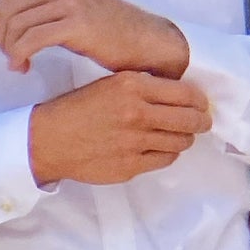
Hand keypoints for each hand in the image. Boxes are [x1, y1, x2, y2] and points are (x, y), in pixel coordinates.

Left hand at [0, 0, 188, 76]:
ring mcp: (70, 0)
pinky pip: (30, 40)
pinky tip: (22, 66)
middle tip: (4, 54)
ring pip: (17, 24)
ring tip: (17, 63)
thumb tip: (6, 20)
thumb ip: (45, 3)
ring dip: (9, 48)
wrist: (146, 41)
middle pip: (8, 7)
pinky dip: (18, 55)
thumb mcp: (74, 4)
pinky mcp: (76, 23)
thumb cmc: (110, 29)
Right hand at [28, 72, 211, 186]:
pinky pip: (166, 158)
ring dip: (184, 138)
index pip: (186, 93)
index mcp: (131, 86)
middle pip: (191, 119)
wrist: (47, 140)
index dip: (200, 100)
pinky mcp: (132, 165)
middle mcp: (137, 112)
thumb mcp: (108, 84)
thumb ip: (142, 87)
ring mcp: (135, 141)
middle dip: (201, 121)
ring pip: (182, 141)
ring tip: (176, 135)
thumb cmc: (76, 108)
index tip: (201, 104)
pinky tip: (157, 147)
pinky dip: (167, 152)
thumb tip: (179, 95)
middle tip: (201, 122)